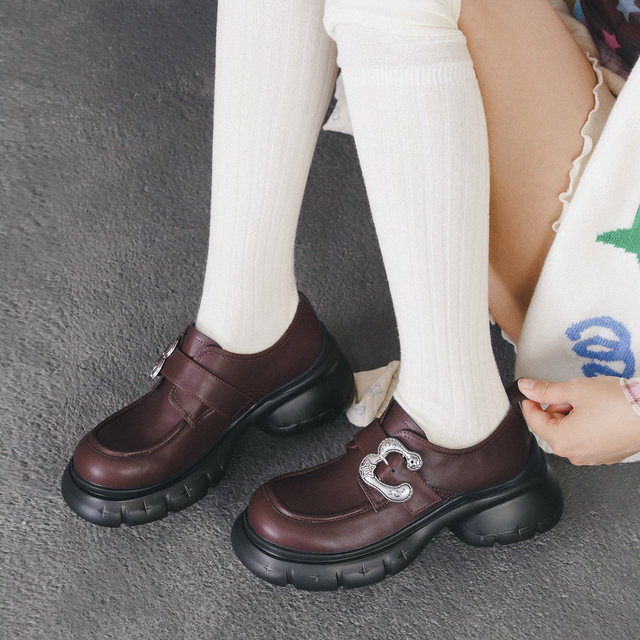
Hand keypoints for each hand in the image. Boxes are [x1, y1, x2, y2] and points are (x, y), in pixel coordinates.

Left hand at [517, 376, 639, 464]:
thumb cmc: (618, 403)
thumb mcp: (575, 390)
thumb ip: (546, 390)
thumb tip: (526, 388)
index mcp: (561, 441)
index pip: (533, 419)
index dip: (530, 401)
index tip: (532, 389)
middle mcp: (575, 454)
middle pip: (552, 425)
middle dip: (558, 407)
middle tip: (575, 395)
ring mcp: (592, 457)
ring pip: (569, 430)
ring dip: (573, 414)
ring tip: (592, 402)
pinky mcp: (607, 454)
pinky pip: (587, 437)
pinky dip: (588, 423)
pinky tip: (602, 412)